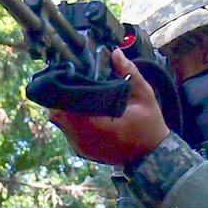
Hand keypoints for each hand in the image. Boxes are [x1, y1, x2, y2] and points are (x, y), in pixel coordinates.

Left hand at [47, 50, 170, 166]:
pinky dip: (69, 118)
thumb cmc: (149, 124)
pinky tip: (78, 107)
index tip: (67, 73)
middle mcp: (84, 139)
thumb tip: (115, 53)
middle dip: (60, 95)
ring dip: (63, 107)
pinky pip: (66, 131)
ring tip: (71, 89)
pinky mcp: (81, 150)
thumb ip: (129, 73)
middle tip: (68, 78)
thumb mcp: (144, 95)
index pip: (66, 107)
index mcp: (98, 125)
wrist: (151, 155)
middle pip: (57, 113)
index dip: (63, 89)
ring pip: (59, 123)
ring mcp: (81, 147)